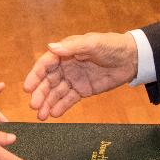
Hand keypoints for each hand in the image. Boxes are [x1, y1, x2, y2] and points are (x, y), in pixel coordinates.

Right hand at [22, 32, 138, 119]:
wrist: (132, 59)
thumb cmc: (111, 46)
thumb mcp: (92, 44)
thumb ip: (72, 47)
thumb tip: (51, 47)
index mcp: (65, 52)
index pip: (46, 64)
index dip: (35, 75)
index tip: (27, 88)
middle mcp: (66, 66)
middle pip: (48, 81)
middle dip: (40, 93)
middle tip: (33, 105)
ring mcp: (74, 79)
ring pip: (57, 92)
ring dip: (47, 103)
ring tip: (40, 116)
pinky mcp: (83, 90)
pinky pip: (69, 99)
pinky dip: (61, 107)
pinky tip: (53, 114)